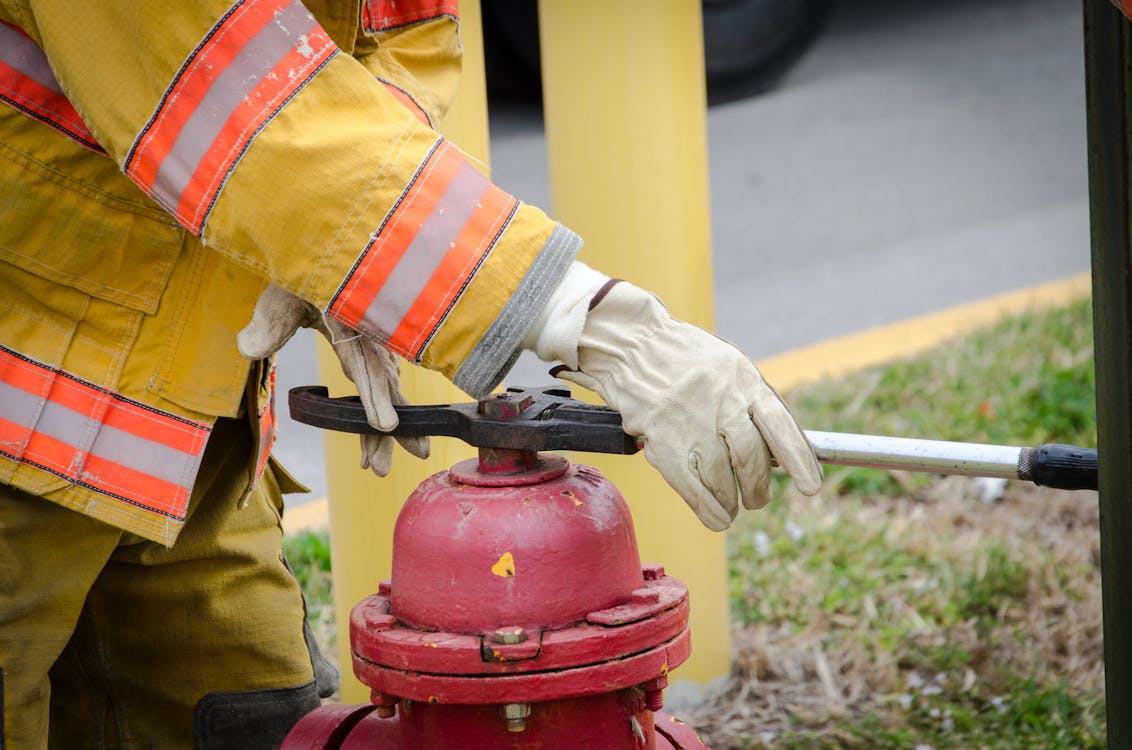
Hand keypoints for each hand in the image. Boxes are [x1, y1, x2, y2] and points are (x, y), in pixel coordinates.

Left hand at [237, 284, 428, 475]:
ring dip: (385, 429)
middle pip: (382, 388)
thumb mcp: (281, 292)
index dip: (376, 398)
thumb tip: (247, 348)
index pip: (367, 365)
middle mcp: (371, 336)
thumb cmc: (300, 267)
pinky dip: (382, 409)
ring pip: (384, 390)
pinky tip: (380, 434)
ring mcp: (374, 343)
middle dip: (386, 431)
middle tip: (381, 470)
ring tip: (376, 467)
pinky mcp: (369, 347)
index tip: (385, 427)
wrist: (320, 250)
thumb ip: (269, 322)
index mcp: (354, 321)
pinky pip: (379, 382)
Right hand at [529, 268, 821, 529]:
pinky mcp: (662, 443)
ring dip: (731, 500)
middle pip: (751, 458)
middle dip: (759, 487)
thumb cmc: (687, 361)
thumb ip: (753, 406)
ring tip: (732, 505)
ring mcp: (689, 424)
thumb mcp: (729, 368)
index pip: (780, 427)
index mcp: (742, 380)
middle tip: (758, 499)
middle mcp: (719, 401)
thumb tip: (781, 458)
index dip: (799, 461)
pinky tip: (717, 517)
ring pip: (721, 479)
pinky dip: (708, 509)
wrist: (632, 347)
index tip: (811, 487)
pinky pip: (692, 489)